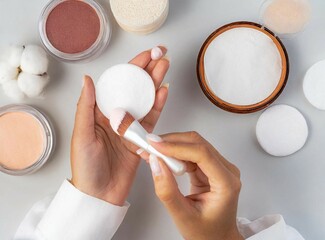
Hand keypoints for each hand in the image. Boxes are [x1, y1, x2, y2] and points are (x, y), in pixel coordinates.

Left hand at [70, 47, 168, 205]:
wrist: (99, 194)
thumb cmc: (86, 167)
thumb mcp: (81, 135)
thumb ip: (86, 107)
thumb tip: (88, 79)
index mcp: (100, 112)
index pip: (117, 83)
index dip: (131, 68)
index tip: (144, 56)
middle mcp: (117, 116)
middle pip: (135, 88)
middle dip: (148, 70)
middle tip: (161, 55)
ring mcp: (131, 127)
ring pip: (146, 100)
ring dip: (155, 84)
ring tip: (165, 68)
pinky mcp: (142, 139)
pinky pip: (152, 120)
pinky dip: (158, 106)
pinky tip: (164, 93)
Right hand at [147, 132, 243, 239]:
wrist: (217, 238)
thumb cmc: (206, 232)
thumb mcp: (182, 215)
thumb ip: (167, 190)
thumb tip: (156, 163)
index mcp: (226, 183)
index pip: (202, 154)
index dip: (177, 146)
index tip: (156, 145)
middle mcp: (226, 171)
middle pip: (198, 144)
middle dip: (171, 142)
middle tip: (150, 145)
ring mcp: (218, 167)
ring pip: (193, 145)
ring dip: (171, 146)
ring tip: (152, 152)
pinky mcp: (209, 167)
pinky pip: (190, 153)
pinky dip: (174, 153)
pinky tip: (161, 157)